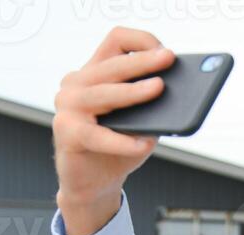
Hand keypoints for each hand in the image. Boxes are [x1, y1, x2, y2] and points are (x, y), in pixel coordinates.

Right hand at [52, 27, 175, 234]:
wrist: (92, 185)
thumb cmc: (117, 150)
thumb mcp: (140, 122)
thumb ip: (151, 105)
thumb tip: (176, 94)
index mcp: (94, 72)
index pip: (116, 40)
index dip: (141, 41)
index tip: (164, 52)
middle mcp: (76, 83)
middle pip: (113, 64)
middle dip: (144, 61)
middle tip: (168, 59)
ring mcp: (68, 106)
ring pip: (104, 93)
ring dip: (133, 92)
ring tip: (158, 89)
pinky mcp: (67, 133)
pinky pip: (99, 135)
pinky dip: (123, 141)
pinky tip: (144, 144)